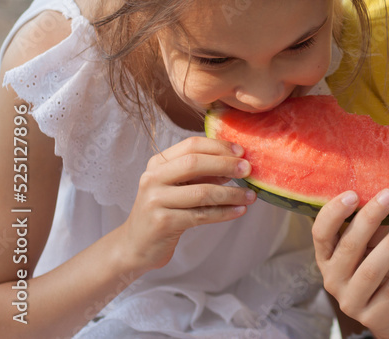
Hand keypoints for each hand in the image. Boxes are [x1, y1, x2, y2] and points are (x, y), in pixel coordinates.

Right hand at [119, 136, 256, 271]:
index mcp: (158, 163)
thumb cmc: (165, 209)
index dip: (218, 146)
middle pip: (194, 163)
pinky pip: (201, 215)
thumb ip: (204, 173)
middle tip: (249, 170)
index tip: (242, 152)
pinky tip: (240, 211)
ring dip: (232, 194)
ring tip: (251, 196)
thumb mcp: (180, 186)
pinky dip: (225, 212)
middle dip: (226, 164)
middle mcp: (153, 178)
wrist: (137, 244)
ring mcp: (155, 200)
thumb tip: (237, 163)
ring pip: (202, 192)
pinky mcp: (162, 223)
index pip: (191, 145)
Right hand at [313, 189, 388, 338]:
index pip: (321, 233)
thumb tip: (385, 191)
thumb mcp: (368, 245)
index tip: (353, 193)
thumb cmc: (375, 264)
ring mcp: (351, 301)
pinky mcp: (374, 316)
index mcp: (327, 257)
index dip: (333, 213)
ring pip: (371, 270)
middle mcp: (333, 280)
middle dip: (370, 218)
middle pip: (349, 247)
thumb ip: (369, 224)